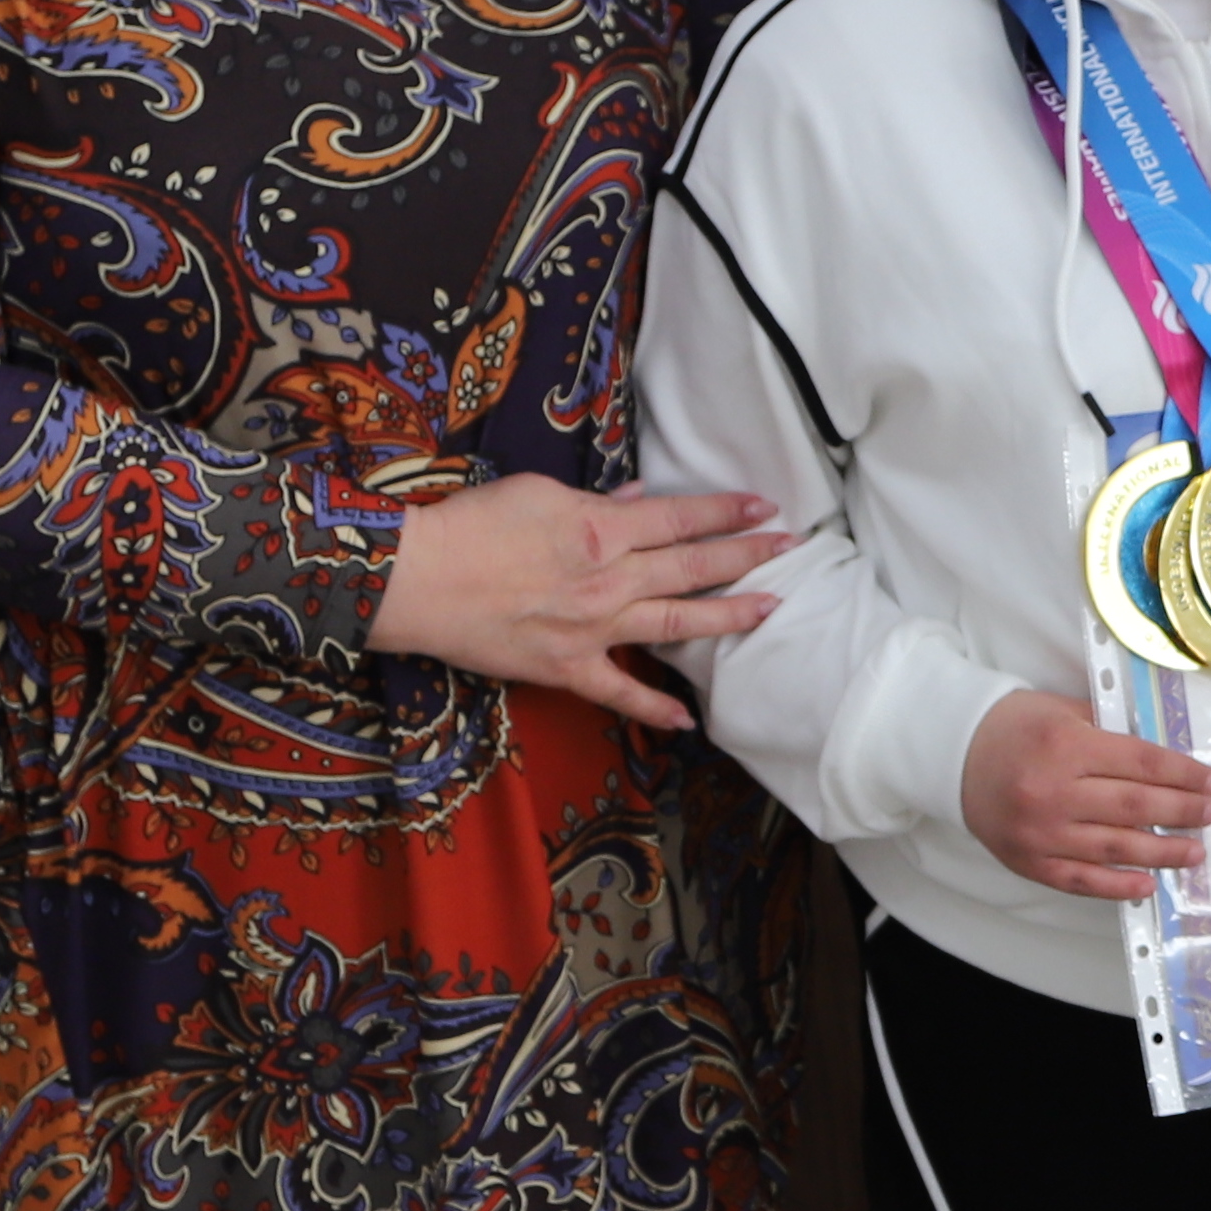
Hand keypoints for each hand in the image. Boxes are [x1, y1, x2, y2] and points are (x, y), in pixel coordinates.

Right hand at [368, 478, 793, 731]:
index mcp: (602, 528)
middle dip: (747, 555)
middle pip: (692, 566)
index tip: (765, 508)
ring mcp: (593, 628)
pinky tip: (688, 719)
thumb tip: (638, 498)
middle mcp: (610, 579)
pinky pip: (620, 692)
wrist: (418, 579)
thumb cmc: (470, 525)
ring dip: (728, 616)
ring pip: (677, 623)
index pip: (681, 517)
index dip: (727, 512)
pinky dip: (654, 707)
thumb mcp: (537, 492)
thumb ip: (596, 499)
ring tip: (771, 607)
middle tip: (792, 547)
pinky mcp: (567, 668)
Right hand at [962, 691, 1210, 900]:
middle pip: (1135, 806)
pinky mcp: (1029, 862)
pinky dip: (1118, 886)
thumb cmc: (1014, 727)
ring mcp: (1041, 832)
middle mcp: (1054, 792)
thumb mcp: (1063, 710)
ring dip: (1163, 852)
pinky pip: (1082, 880)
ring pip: (1115, 847)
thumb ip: (1110, 731)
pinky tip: (1147, 883)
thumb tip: (1163, 760)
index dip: (1183, 774)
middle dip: (1183, 811)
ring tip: (1194, 851)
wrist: (954, 755)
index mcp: (1066, 746)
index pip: (1141, 763)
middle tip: (1210, 814)